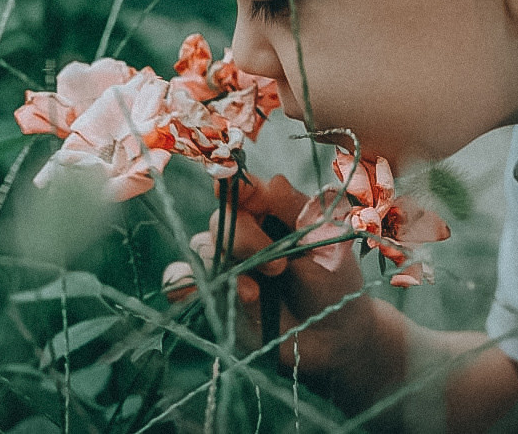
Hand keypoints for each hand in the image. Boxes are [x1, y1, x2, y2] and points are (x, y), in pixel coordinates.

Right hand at [179, 173, 379, 374]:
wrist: (333, 337)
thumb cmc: (335, 281)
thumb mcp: (326, 243)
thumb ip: (298, 212)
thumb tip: (273, 181)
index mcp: (271, 211)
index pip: (242, 190)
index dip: (232, 185)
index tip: (229, 186)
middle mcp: (245, 233)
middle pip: (221, 220)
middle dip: (244, 240)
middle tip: (279, 266)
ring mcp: (228, 264)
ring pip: (202, 249)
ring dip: (226, 268)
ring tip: (255, 294)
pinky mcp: (216, 295)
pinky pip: (182, 280)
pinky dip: (182, 283)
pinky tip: (199, 292)